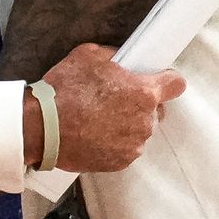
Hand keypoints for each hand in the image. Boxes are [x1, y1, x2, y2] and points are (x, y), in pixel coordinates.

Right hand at [39, 42, 185, 172]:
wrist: (42, 127)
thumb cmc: (65, 90)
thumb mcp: (89, 55)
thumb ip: (115, 56)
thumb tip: (122, 59)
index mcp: (144, 93)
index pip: (176, 84)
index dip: (166, 80)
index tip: (157, 80)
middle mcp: (145, 121)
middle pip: (157, 110)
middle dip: (141, 104)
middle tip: (115, 99)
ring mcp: (134, 145)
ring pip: (140, 130)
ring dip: (127, 124)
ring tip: (99, 118)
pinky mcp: (120, 162)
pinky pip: (125, 148)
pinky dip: (115, 142)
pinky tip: (94, 133)